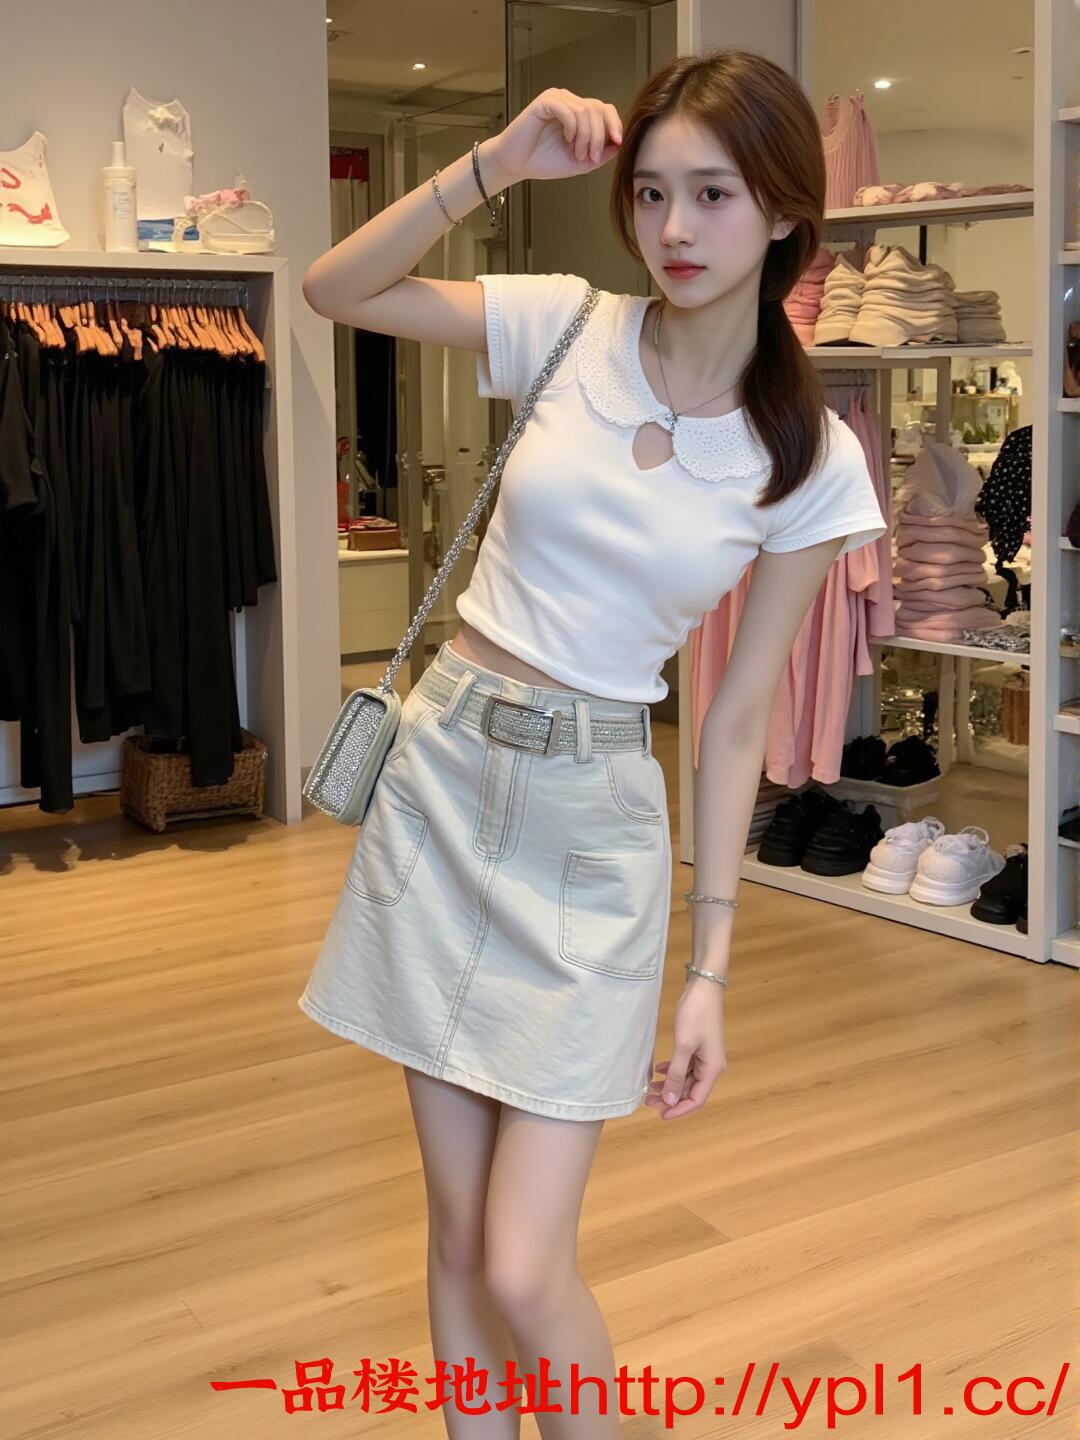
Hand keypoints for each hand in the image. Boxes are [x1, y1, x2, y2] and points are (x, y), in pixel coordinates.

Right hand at [487, 87, 622, 183]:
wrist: (516, 165)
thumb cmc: (543, 162)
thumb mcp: (579, 163)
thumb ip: (600, 154)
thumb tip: (619, 145)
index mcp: (579, 114)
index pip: (605, 109)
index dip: (614, 124)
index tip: (618, 142)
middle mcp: (570, 102)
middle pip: (598, 109)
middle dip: (599, 137)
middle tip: (590, 157)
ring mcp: (558, 99)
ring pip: (585, 111)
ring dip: (586, 137)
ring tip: (576, 154)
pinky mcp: (545, 101)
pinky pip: (568, 110)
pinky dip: (572, 128)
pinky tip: (567, 140)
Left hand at [644, 984, 726, 1120]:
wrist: (703, 987)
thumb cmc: (696, 1014)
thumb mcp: (683, 1046)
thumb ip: (677, 1074)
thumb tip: (672, 1100)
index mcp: (712, 1069)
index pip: (697, 1100)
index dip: (679, 1110)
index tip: (660, 1115)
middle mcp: (711, 1066)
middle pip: (691, 1091)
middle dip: (671, 1098)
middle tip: (648, 1101)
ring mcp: (705, 1056)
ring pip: (687, 1080)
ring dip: (670, 1085)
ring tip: (650, 1088)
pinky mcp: (698, 1047)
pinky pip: (686, 1066)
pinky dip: (673, 1071)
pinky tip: (660, 1069)